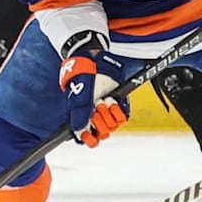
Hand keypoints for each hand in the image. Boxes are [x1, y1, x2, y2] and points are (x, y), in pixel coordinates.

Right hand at [58, 32, 128, 147]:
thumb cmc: (84, 78)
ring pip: (112, 127)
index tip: (91, 137)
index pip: (86, 137)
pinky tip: (112, 101)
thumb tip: (79, 132)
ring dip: (109, 114)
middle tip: (97, 107)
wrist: (98, 63)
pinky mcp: (119, 106)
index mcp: (81, 117)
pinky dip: (118, 111)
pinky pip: (122, 118)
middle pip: (101, 133)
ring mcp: (107, 112)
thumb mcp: (79, 97)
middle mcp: (94, 116)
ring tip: (104, 100)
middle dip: (100, 121)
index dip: (89, 139)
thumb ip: (79, 115)